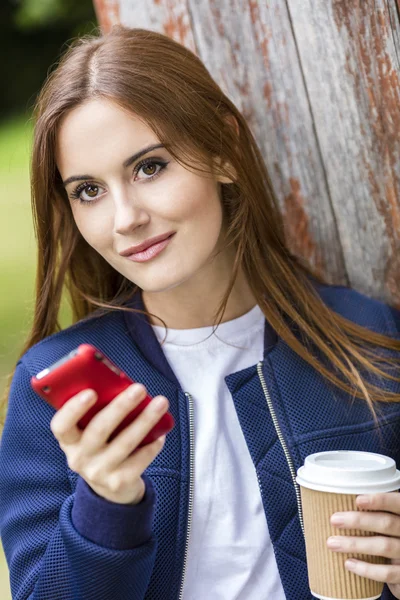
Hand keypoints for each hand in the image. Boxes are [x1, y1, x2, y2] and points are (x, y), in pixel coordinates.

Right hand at [50, 383, 168, 503]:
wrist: (109, 488)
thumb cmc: (102, 446)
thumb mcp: (90, 432)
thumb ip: (98, 412)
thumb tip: (122, 386)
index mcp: (69, 440)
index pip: (61, 425)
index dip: (73, 409)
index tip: (91, 392)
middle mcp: (79, 458)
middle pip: (99, 429)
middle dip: (121, 407)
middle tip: (139, 388)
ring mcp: (99, 472)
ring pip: (125, 442)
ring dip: (145, 420)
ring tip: (161, 403)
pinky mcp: (119, 482)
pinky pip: (140, 459)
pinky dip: (152, 444)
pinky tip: (161, 433)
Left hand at [326, 493, 399, 597]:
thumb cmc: (389, 537)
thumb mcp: (386, 522)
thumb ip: (373, 512)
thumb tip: (336, 498)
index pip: (397, 503)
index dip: (380, 500)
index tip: (358, 500)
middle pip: (387, 523)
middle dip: (359, 521)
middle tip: (334, 520)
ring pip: (384, 546)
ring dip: (355, 544)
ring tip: (332, 543)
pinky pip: (387, 572)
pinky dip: (366, 569)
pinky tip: (348, 564)